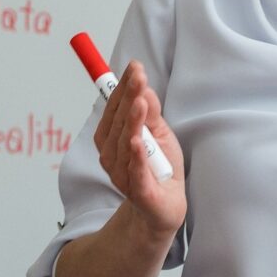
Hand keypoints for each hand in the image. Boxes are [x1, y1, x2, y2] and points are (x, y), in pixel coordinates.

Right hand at [93, 60, 185, 235]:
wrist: (164, 210)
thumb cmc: (159, 170)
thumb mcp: (160, 135)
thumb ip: (151, 112)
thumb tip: (143, 85)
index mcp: (113, 139)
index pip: (114, 108)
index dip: (122, 87)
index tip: (134, 66)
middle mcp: (112, 156)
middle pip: (117, 123)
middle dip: (127, 98)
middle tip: (138, 76)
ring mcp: (123, 175)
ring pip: (124, 144)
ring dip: (131, 123)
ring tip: (140, 102)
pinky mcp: (139, 192)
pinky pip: (135, 172)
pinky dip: (135, 156)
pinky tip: (137, 140)